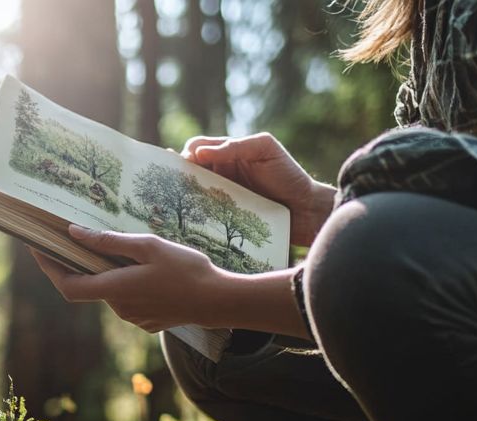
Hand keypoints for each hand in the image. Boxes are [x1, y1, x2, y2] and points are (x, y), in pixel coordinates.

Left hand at [31, 226, 224, 332]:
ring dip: (107, 273)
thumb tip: (74, 233)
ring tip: (117, 249)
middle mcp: (120, 308)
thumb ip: (109, 241)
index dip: (49, 268)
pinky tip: (142, 269)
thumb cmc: (187, 269)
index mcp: (116, 289)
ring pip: (109, 292)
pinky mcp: (148, 321)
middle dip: (79, 264)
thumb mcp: (149, 246)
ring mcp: (134, 318)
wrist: (219, 301)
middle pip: (88, 286)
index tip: (38, 247)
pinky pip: (127, 300)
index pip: (68, 285)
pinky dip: (124, 284)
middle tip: (74, 238)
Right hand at [182, 133, 334, 246]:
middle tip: (170, 183)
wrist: (305, 211)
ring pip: (193, 194)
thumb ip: (235, 146)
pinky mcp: (224, 219)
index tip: (183, 162)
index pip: (197, 148)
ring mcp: (221, 197)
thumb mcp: (264, 149)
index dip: (187, 153)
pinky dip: (194, 215)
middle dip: (178, 175)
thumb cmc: (288, 175)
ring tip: (173, 201)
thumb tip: (199, 152)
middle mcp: (220, 174)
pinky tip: (187, 217)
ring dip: (183, 196)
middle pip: (189, 171)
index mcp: (227, 154)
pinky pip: (204, 215)